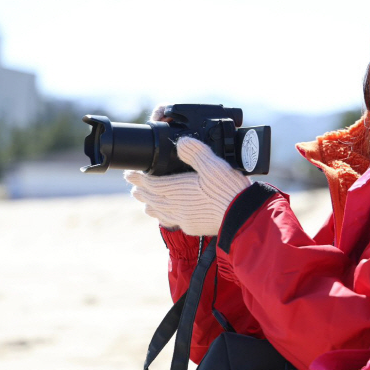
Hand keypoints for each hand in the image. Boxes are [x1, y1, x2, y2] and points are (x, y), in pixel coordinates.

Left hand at [124, 137, 250, 235]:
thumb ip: (195, 152)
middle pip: (152, 198)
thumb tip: (181, 142)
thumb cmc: (227, 191)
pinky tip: (166, 218)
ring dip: (150, 205)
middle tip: (134, 186)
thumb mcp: (213, 165)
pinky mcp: (192, 227)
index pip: (151, 182)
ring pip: (159, 212)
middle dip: (141, 191)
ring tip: (145, 203)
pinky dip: (163, 218)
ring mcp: (183, 218)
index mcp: (177, 189)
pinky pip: (171, 222)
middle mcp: (176, 205)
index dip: (138, 177)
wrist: (240, 217)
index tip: (129, 173)